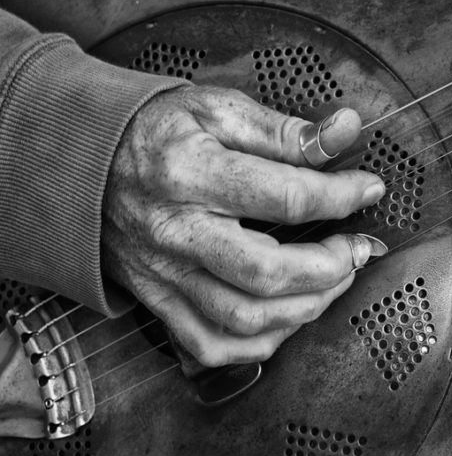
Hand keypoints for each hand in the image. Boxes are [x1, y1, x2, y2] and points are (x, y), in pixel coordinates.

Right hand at [102, 86, 385, 366]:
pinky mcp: (158, 301)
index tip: (369, 189)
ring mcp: (164, 275)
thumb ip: (285, 129)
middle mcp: (176, 232)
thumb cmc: (157, 132)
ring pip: (245, 319)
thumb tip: (347, 131)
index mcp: (190, 173)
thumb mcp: (217, 109)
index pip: (284, 196)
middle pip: (267, 273)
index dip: (341, 196)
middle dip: (331, 267)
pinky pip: (211, 346)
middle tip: (358, 248)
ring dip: (308, 307)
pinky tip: (291, 316)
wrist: (80, 163)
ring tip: (336, 278)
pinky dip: (261, 344)